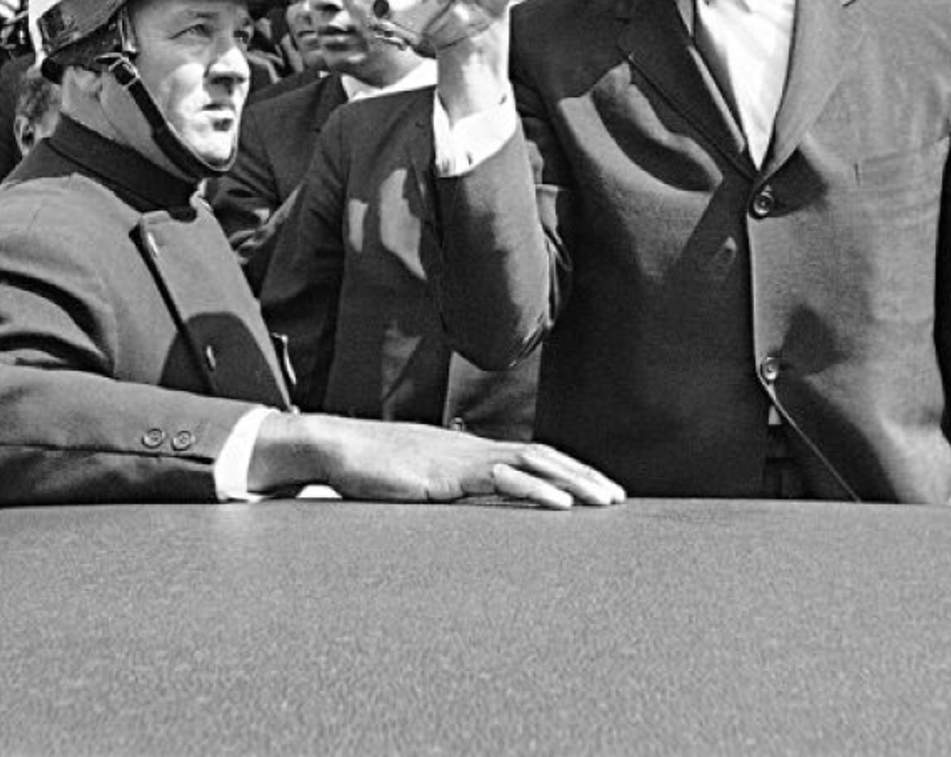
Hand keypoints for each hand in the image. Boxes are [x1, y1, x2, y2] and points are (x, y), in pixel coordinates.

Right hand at [252, 412, 625, 509]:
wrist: (333, 446)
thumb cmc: (368, 467)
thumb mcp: (413, 480)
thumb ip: (439, 489)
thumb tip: (453, 503)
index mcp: (467, 451)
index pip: (529, 456)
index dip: (565, 470)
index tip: (595, 489)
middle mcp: (471, 449)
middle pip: (541, 457)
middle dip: (582, 476)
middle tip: (617, 499)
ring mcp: (461, 459)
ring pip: (531, 465)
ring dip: (572, 482)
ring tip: (604, 501)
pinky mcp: (447, 475)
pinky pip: (499, 481)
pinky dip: (535, 490)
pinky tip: (560, 505)